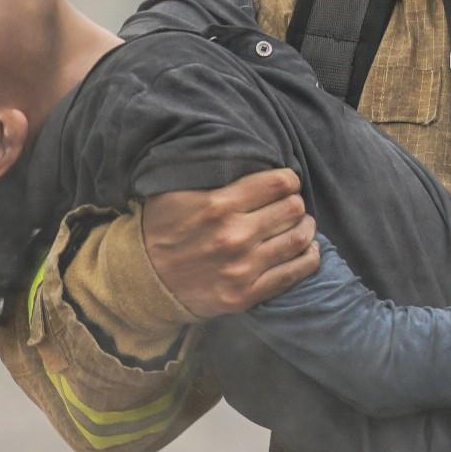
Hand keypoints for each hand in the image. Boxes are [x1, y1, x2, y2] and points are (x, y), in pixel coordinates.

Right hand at [142, 168, 316, 315]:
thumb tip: (251, 157)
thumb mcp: (175, 192)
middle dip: (294, 202)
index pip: (279, 183)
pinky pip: (295, 273)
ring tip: (300, 223)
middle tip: (289, 204)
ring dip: (305, 227)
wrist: (142, 281)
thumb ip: (211, 174)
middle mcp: (234, 236)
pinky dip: (308, 257)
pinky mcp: (246, 294)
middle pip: (292, 208)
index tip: (285, 182)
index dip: (288, 179)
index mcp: (218, 204)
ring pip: (298, 238)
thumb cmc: (161, 230)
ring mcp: (242, 267)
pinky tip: (307, 248)